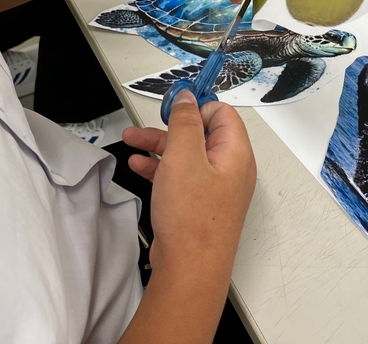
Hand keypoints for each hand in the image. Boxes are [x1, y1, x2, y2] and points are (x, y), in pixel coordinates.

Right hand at [122, 92, 256, 277]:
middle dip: (170, 127)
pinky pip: (182, 175)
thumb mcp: (183, 156)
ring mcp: (215, 188)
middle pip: (201, 133)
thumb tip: (188, 98)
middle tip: (144, 125)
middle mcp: (230, 169)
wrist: (189, 270)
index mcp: (235, 153)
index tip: (170, 107)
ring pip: (187, 154)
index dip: (196, 106)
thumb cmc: (192, 218)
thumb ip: (185, 122)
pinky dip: (161, 168)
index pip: (221, 113)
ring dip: (159, 146)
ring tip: (131, 141)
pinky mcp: (200, 204)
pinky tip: (140, 166)